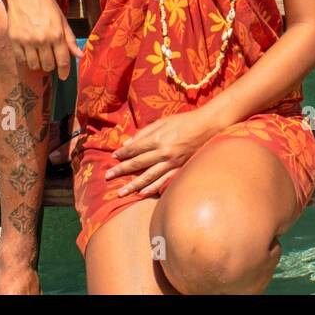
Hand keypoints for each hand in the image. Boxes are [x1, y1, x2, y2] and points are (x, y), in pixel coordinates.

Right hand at [3, 0, 80, 79]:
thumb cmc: (45, 3)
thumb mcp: (61, 19)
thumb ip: (69, 39)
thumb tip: (79, 55)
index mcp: (56, 34)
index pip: (62, 61)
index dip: (64, 71)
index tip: (63, 76)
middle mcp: (42, 39)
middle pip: (48, 65)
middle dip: (51, 65)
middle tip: (50, 59)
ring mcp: (26, 40)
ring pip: (34, 65)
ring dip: (38, 64)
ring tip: (40, 56)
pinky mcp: (13, 39)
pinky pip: (21, 59)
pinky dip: (26, 59)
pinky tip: (29, 52)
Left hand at [105, 109, 220, 196]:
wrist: (207, 126)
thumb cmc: (183, 121)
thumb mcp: (162, 121)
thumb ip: (144, 132)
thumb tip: (127, 143)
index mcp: (157, 138)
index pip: (135, 148)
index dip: (122, 153)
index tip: (113, 157)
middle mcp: (162, 152)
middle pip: (137, 163)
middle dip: (121, 170)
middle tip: (107, 176)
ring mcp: (171, 162)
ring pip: (148, 176)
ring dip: (132, 185)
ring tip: (120, 193)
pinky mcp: (179, 168)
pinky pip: (163, 181)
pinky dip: (152, 188)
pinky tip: (142, 193)